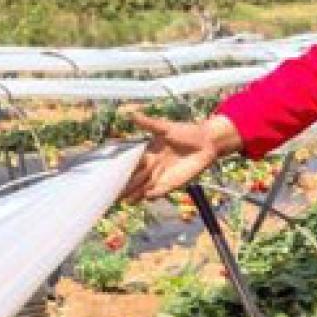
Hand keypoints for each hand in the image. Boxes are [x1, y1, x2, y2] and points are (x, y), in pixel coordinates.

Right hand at [119, 110, 240, 202]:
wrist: (207, 142)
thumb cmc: (187, 132)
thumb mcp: (166, 128)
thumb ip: (148, 124)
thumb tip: (131, 115)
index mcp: (149, 153)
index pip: (132, 164)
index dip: (122, 171)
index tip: (109, 176)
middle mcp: (153, 166)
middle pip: (136, 178)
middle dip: (125, 186)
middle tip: (112, 193)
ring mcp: (163, 175)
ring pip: (145, 187)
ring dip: (136, 194)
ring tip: (124, 201)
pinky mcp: (174, 183)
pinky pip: (160, 191)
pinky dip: (153, 195)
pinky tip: (145, 198)